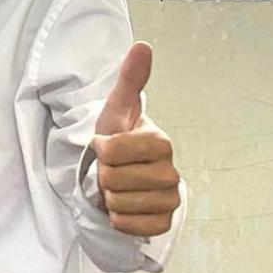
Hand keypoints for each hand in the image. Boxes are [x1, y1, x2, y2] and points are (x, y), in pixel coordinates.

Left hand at [91, 42, 180, 237]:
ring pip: (121, 204)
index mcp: (161, 142)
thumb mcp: (115, 109)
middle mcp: (172, 172)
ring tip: (117, 186)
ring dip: (109, 197)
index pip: (112, 151)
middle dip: (103, 175)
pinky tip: (123, 206)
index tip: (105, 146)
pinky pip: (132, 226)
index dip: (101, 150)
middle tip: (111, 170)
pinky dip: (118, 219)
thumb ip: (130, 79)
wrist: (117, 175)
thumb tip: (142, 45)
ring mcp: (171, 200)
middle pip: (114, 179)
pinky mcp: (164, 224)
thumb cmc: (114, 140)